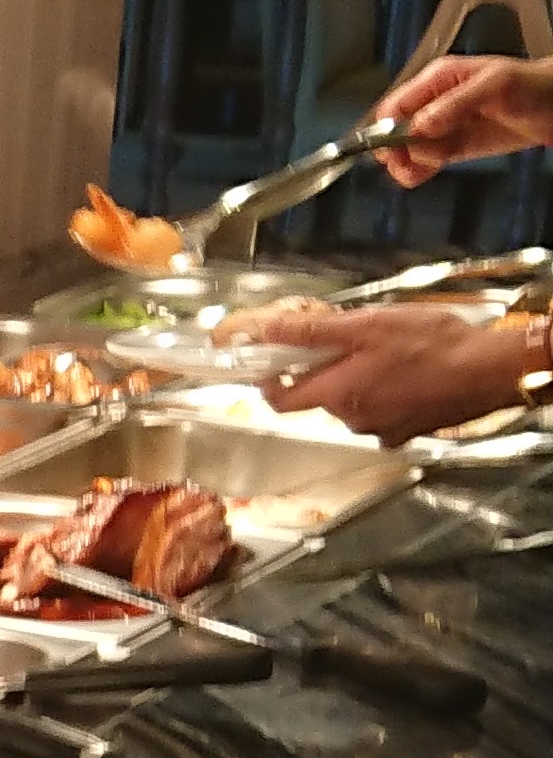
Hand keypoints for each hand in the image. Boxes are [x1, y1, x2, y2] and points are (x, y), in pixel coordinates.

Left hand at [258, 302, 535, 442]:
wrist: (489, 371)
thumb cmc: (432, 346)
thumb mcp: (365, 325)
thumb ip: (312, 331)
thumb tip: (268, 329)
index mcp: (337, 395)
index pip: (280, 400)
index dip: (269, 380)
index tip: (270, 360)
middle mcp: (354, 420)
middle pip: (321, 396)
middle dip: (326, 368)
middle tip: (347, 337)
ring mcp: (382, 430)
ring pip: (354, 402)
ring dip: (359, 377)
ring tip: (388, 350)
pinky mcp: (408, 431)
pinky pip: (383, 411)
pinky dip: (386, 392)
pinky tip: (408, 370)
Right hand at [368, 55, 552, 184]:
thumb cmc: (530, 86)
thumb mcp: (494, 86)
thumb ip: (456, 104)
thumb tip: (421, 125)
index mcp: (438, 80)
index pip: (397, 103)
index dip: (387, 126)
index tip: (390, 148)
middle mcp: (435, 103)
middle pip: (396, 128)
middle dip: (394, 148)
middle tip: (402, 164)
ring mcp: (444, 127)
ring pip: (408, 148)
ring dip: (405, 163)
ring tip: (413, 173)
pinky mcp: (455, 147)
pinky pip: (426, 160)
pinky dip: (418, 171)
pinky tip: (416, 176)